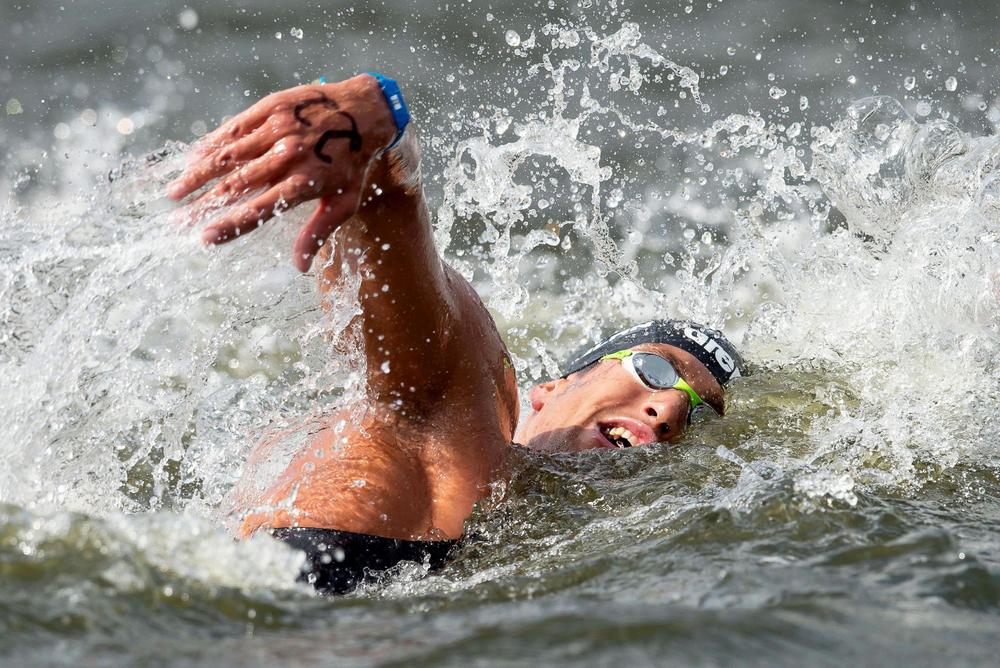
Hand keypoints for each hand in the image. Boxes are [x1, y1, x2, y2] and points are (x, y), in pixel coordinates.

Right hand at [166, 75, 396, 270]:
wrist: (365, 110)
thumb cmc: (354, 165)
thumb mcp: (345, 202)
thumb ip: (318, 233)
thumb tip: (299, 267)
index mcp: (305, 183)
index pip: (260, 210)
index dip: (231, 225)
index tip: (205, 238)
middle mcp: (288, 156)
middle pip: (236, 186)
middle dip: (203, 206)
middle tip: (177, 222)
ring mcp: (277, 129)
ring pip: (228, 156)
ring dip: (197, 176)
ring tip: (173, 193)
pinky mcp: (271, 107)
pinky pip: (235, 128)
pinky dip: (212, 144)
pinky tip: (192, 158)